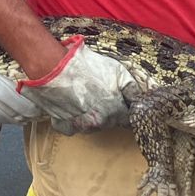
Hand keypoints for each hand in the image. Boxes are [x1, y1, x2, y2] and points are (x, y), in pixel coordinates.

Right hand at [17, 37, 138, 133]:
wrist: (54, 68)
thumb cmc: (86, 67)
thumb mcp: (117, 71)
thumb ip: (132, 88)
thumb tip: (141, 98)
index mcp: (114, 111)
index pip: (127, 120)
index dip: (125, 110)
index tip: (122, 103)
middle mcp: (98, 123)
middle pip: (109, 123)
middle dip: (109, 112)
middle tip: (101, 95)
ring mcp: (80, 126)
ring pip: (91, 126)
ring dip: (91, 117)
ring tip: (85, 98)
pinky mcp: (63, 124)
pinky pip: (71, 128)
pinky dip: (71, 120)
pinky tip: (70, 106)